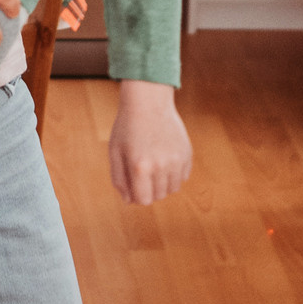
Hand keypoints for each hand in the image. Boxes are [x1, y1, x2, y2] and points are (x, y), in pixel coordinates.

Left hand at [108, 81, 190, 205]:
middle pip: (159, 196)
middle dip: (149, 190)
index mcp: (140, 167)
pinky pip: (183, 177)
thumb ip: (119, 180)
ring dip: (162, 184)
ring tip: (154, 165)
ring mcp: (177, 160)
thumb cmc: (128, 126)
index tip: (134, 185)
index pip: (144, 200)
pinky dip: (174, 174)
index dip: (137, 196)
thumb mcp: (115, 152)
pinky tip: (164, 158)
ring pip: (173, 189)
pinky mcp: (187, 154)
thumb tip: (129, 201)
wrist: (149, 102)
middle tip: (142, 171)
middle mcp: (161, 166)